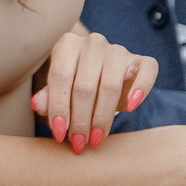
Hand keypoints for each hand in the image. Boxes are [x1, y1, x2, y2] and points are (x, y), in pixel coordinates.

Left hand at [31, 29, 156, 150]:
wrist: (103, 75)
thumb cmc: (75, 84)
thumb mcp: (59, 90)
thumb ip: (49, 96)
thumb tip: (38, 104)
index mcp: (67, 45)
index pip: (60, 77)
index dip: (58, 108)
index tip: (59, 134)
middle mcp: (92, 43)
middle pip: (84, 85)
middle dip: (80, 120)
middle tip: (78, 143)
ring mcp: (118, 50)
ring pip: (110, 85)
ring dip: (102, 117)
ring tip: (96, 138)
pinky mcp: (141, 60)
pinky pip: (146, 72)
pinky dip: (140, 89)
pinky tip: (131, 108)